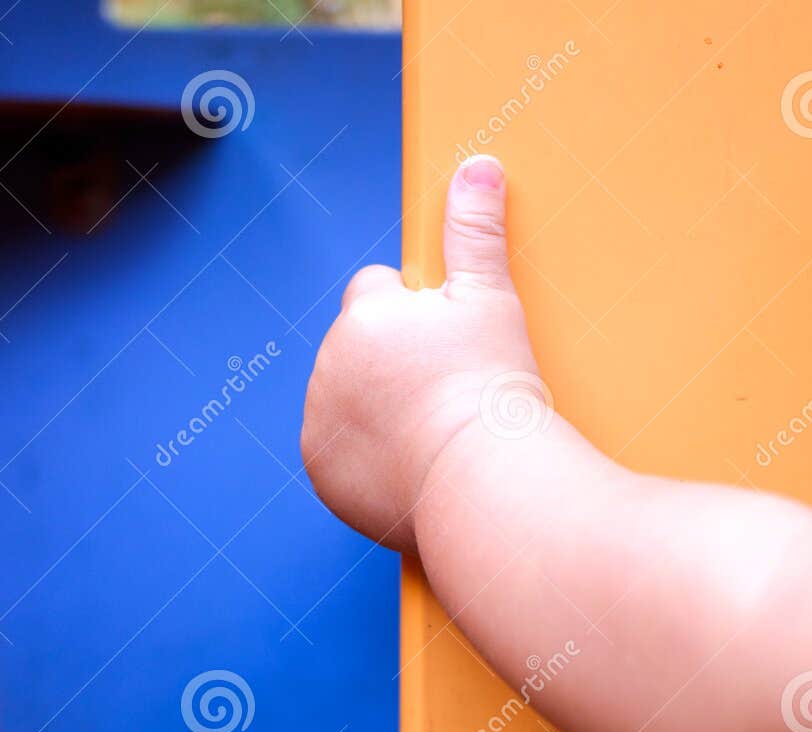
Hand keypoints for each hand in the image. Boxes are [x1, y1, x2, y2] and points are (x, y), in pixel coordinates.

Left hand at [301, 155, 541, 551]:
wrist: (484, 485)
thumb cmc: (491, 389)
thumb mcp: (490, 300)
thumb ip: (475, 231)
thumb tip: (477, 164)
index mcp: (363, 314)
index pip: (376, 290)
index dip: (416, 314)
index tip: (447, 347)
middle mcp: (328, 365)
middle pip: (360, 350)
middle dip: (393, 363)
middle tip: (448, 394)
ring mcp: (320, 423)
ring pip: (348, 401)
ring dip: (378, 410)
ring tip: (434, 434)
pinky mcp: (323, 475)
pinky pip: (341, 455)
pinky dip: (367, 459)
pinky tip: (412, 466)